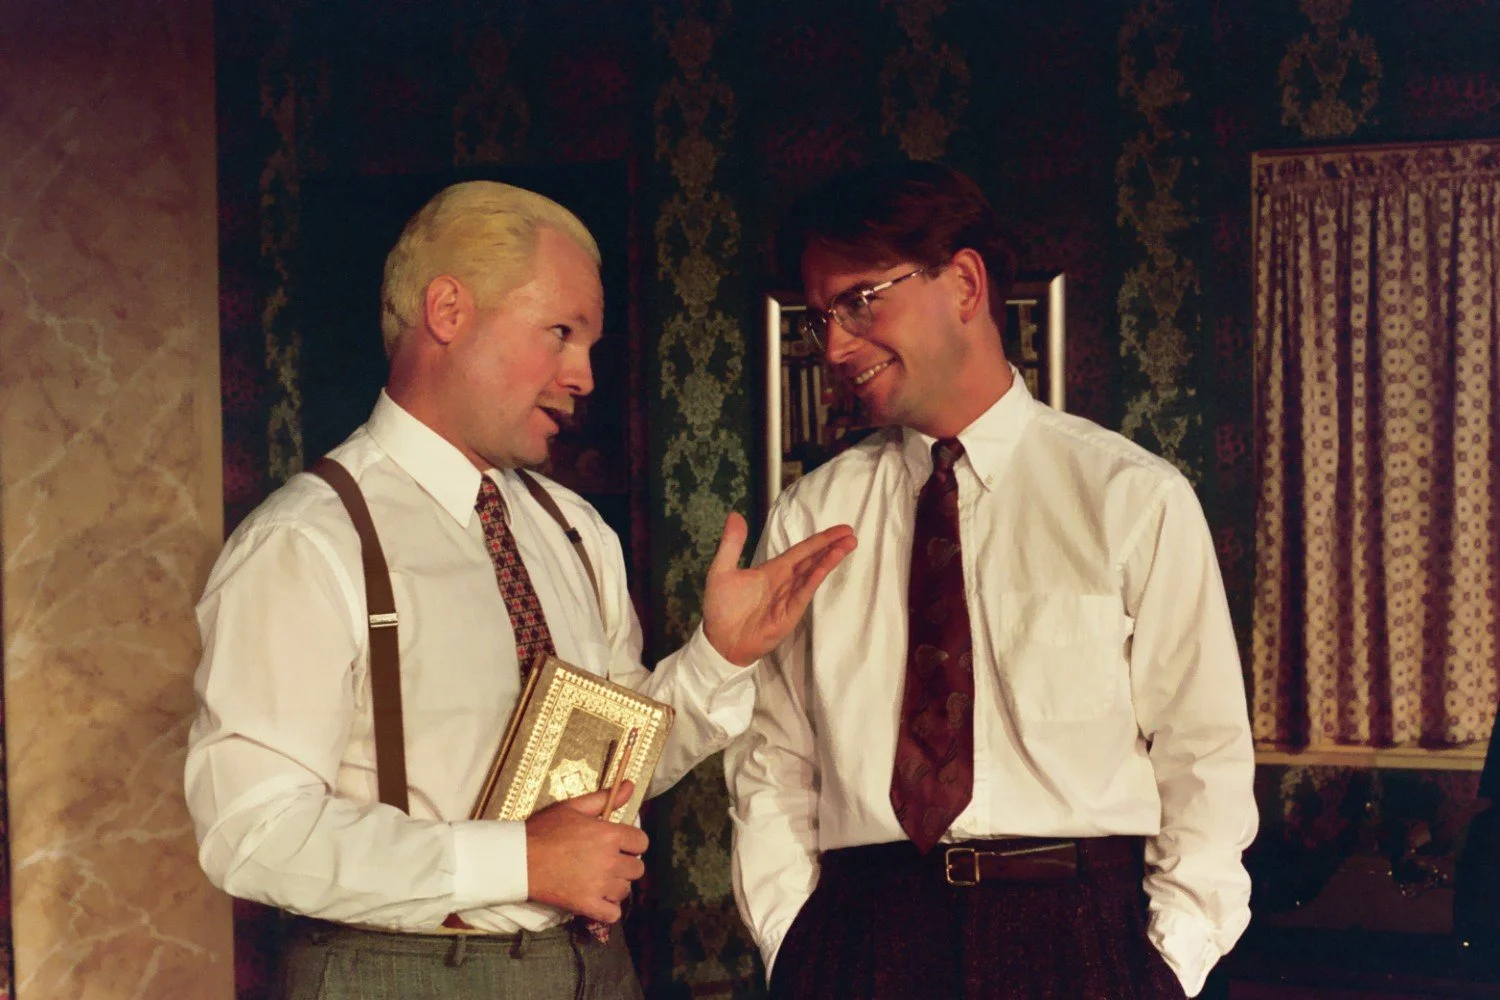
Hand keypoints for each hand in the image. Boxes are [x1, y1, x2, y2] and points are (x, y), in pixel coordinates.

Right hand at [525, 780, 647, 922]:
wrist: (519, 859)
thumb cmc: (544, 829)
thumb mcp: (573, 807)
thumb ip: (605, 798)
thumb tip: (632, 785)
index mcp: (609, 835)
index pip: (641, 842)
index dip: (632, 843)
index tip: (620, 845)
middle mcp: (609, 860)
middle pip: (637, 868)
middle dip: (626, 865)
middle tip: (608, 863)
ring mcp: (599, 885)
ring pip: (625, 890)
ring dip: (616, 886)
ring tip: (600, 880)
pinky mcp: (587, 905)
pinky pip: (613, 914)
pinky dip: (608, 910)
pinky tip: (598, 900)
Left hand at [701, 513, 856, 665]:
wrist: (719, 641)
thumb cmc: (721, 608)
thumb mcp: (722, 570)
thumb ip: (732, 544)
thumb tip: (735, 514)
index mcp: (773, 569)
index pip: (801, 550)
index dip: (819, 539)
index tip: (840, 529)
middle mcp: (785, 581)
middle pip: (812, 559)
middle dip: (831, 545)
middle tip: (850, 532)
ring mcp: (789, 597)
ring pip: (812, 573)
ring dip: (829, 559)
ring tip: (847, 545)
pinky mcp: (789, 613)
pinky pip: (803, 592)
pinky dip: (814, 579)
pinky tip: (824, 567)